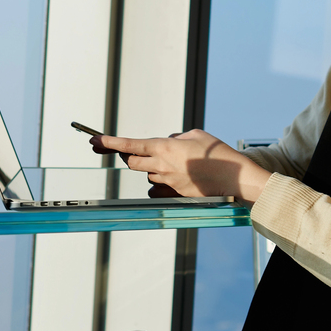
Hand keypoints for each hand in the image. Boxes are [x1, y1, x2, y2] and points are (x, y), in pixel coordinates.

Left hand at [89, 129, 269, 201]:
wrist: (236, 179)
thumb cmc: (219, 154)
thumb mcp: (197, 135)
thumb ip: (176, 137)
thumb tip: (166, 142)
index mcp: (165, 148)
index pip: (130, 145)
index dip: (110, 143)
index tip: (95, 141)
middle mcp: (162, 166)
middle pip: (132, 162)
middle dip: (130, 156)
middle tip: (134, 151)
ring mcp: (167, 183)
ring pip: (147, 175)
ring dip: (152, 168)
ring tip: (176, 163)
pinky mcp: (174, 195)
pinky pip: (157, 190)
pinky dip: (161, 183)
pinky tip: (178, 178)